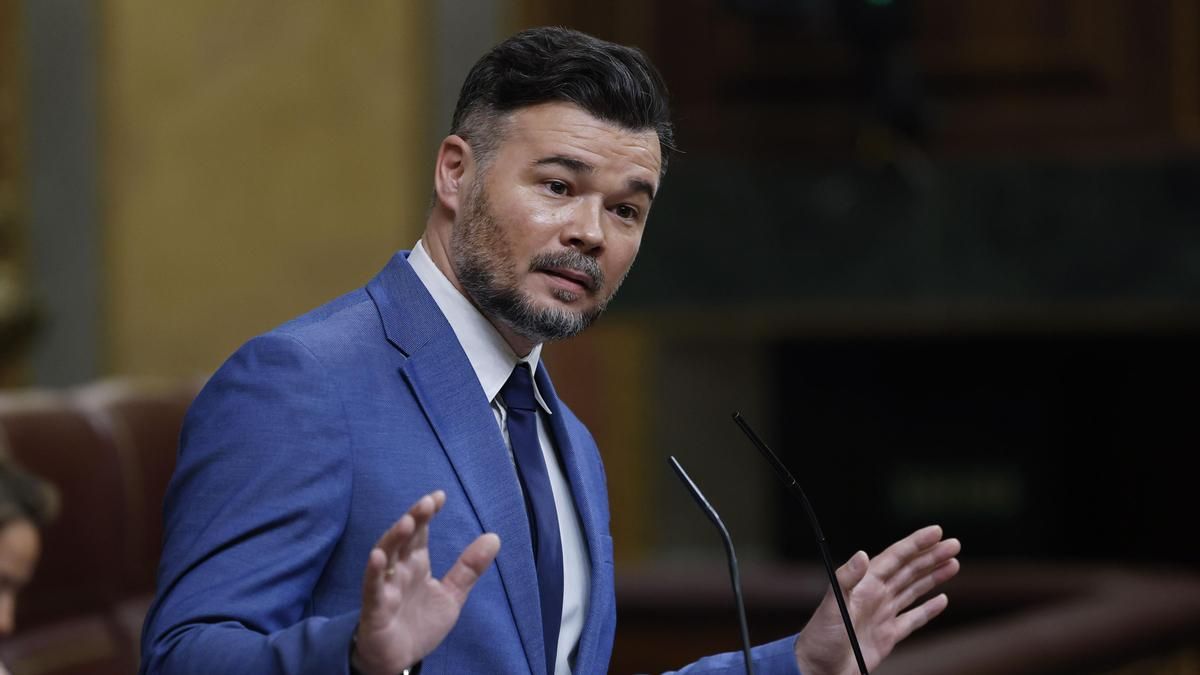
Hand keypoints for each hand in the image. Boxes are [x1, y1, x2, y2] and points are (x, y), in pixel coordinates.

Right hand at [352, 491, 500, 674]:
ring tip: (407, 521)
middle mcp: (399, 570)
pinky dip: (374, 571)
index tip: (440, 496)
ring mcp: (385, 587)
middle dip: (413, 519)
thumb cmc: (419, 624)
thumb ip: (469, 568)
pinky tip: (378, 556)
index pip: (420, 533)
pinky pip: (372, 588)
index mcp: (416, 564)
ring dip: (394, 538)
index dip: (427, 514)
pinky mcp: (375, 608)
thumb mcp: (452, 595)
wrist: (399, 660)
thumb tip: (494, 537)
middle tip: (427, 503)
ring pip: (386, 557)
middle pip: (403, 539)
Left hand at [793, 525, 959, 674]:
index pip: (896, 557)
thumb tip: (862, 554)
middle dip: (931, 556)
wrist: (819, 669)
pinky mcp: (888, 636)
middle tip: (954, 544)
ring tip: (953, 564)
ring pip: (914, 590)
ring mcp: (883, 615)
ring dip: (933, 577)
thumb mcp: (832, 605)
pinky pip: (913, 619)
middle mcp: (876, 595)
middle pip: (909, 570)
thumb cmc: (820, 637)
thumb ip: (847, 579)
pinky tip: (942, 600)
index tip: (937, 531)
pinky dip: (928, 609)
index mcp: (865, 584)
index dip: (916, 543)